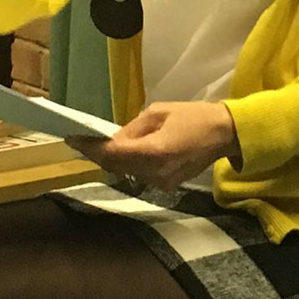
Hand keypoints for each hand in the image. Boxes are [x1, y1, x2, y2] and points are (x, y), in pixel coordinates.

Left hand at [73, 101, 240, 192]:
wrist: (224, 135)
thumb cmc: (194, 117)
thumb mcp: (159, 112)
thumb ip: (133, 128)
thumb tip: (113, 139)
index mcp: (154, 152)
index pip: (113, 154)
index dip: (90, 148)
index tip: (73, 139)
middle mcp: (155, 173)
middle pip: (115, 166)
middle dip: (98, 154)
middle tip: (83, 140)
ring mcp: (161, 183)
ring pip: (126, 172)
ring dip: (113, 159)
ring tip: (103, 144)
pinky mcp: (166, 186)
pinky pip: (139, 175)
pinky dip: (129, 164)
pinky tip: (126, 152)